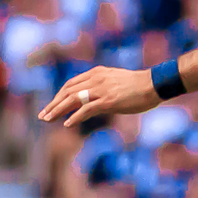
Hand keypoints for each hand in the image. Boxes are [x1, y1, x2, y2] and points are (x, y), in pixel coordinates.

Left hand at [39, 66, 160, 127]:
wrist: (154, 84)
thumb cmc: (140, 85)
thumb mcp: (117, 81)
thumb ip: (104, 86)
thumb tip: (98, 98)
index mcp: (97, 73)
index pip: (71, 84)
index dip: (59, 95)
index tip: (52, 106)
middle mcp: (95, 79)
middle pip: (67, 91)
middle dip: (53, 104)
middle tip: (43, 115)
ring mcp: (101, 90)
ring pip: (72, 99)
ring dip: (57, 110)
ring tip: (48, 120)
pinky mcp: (108, 101)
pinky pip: (86, 109)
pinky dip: (74, 117)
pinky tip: (67, 124)